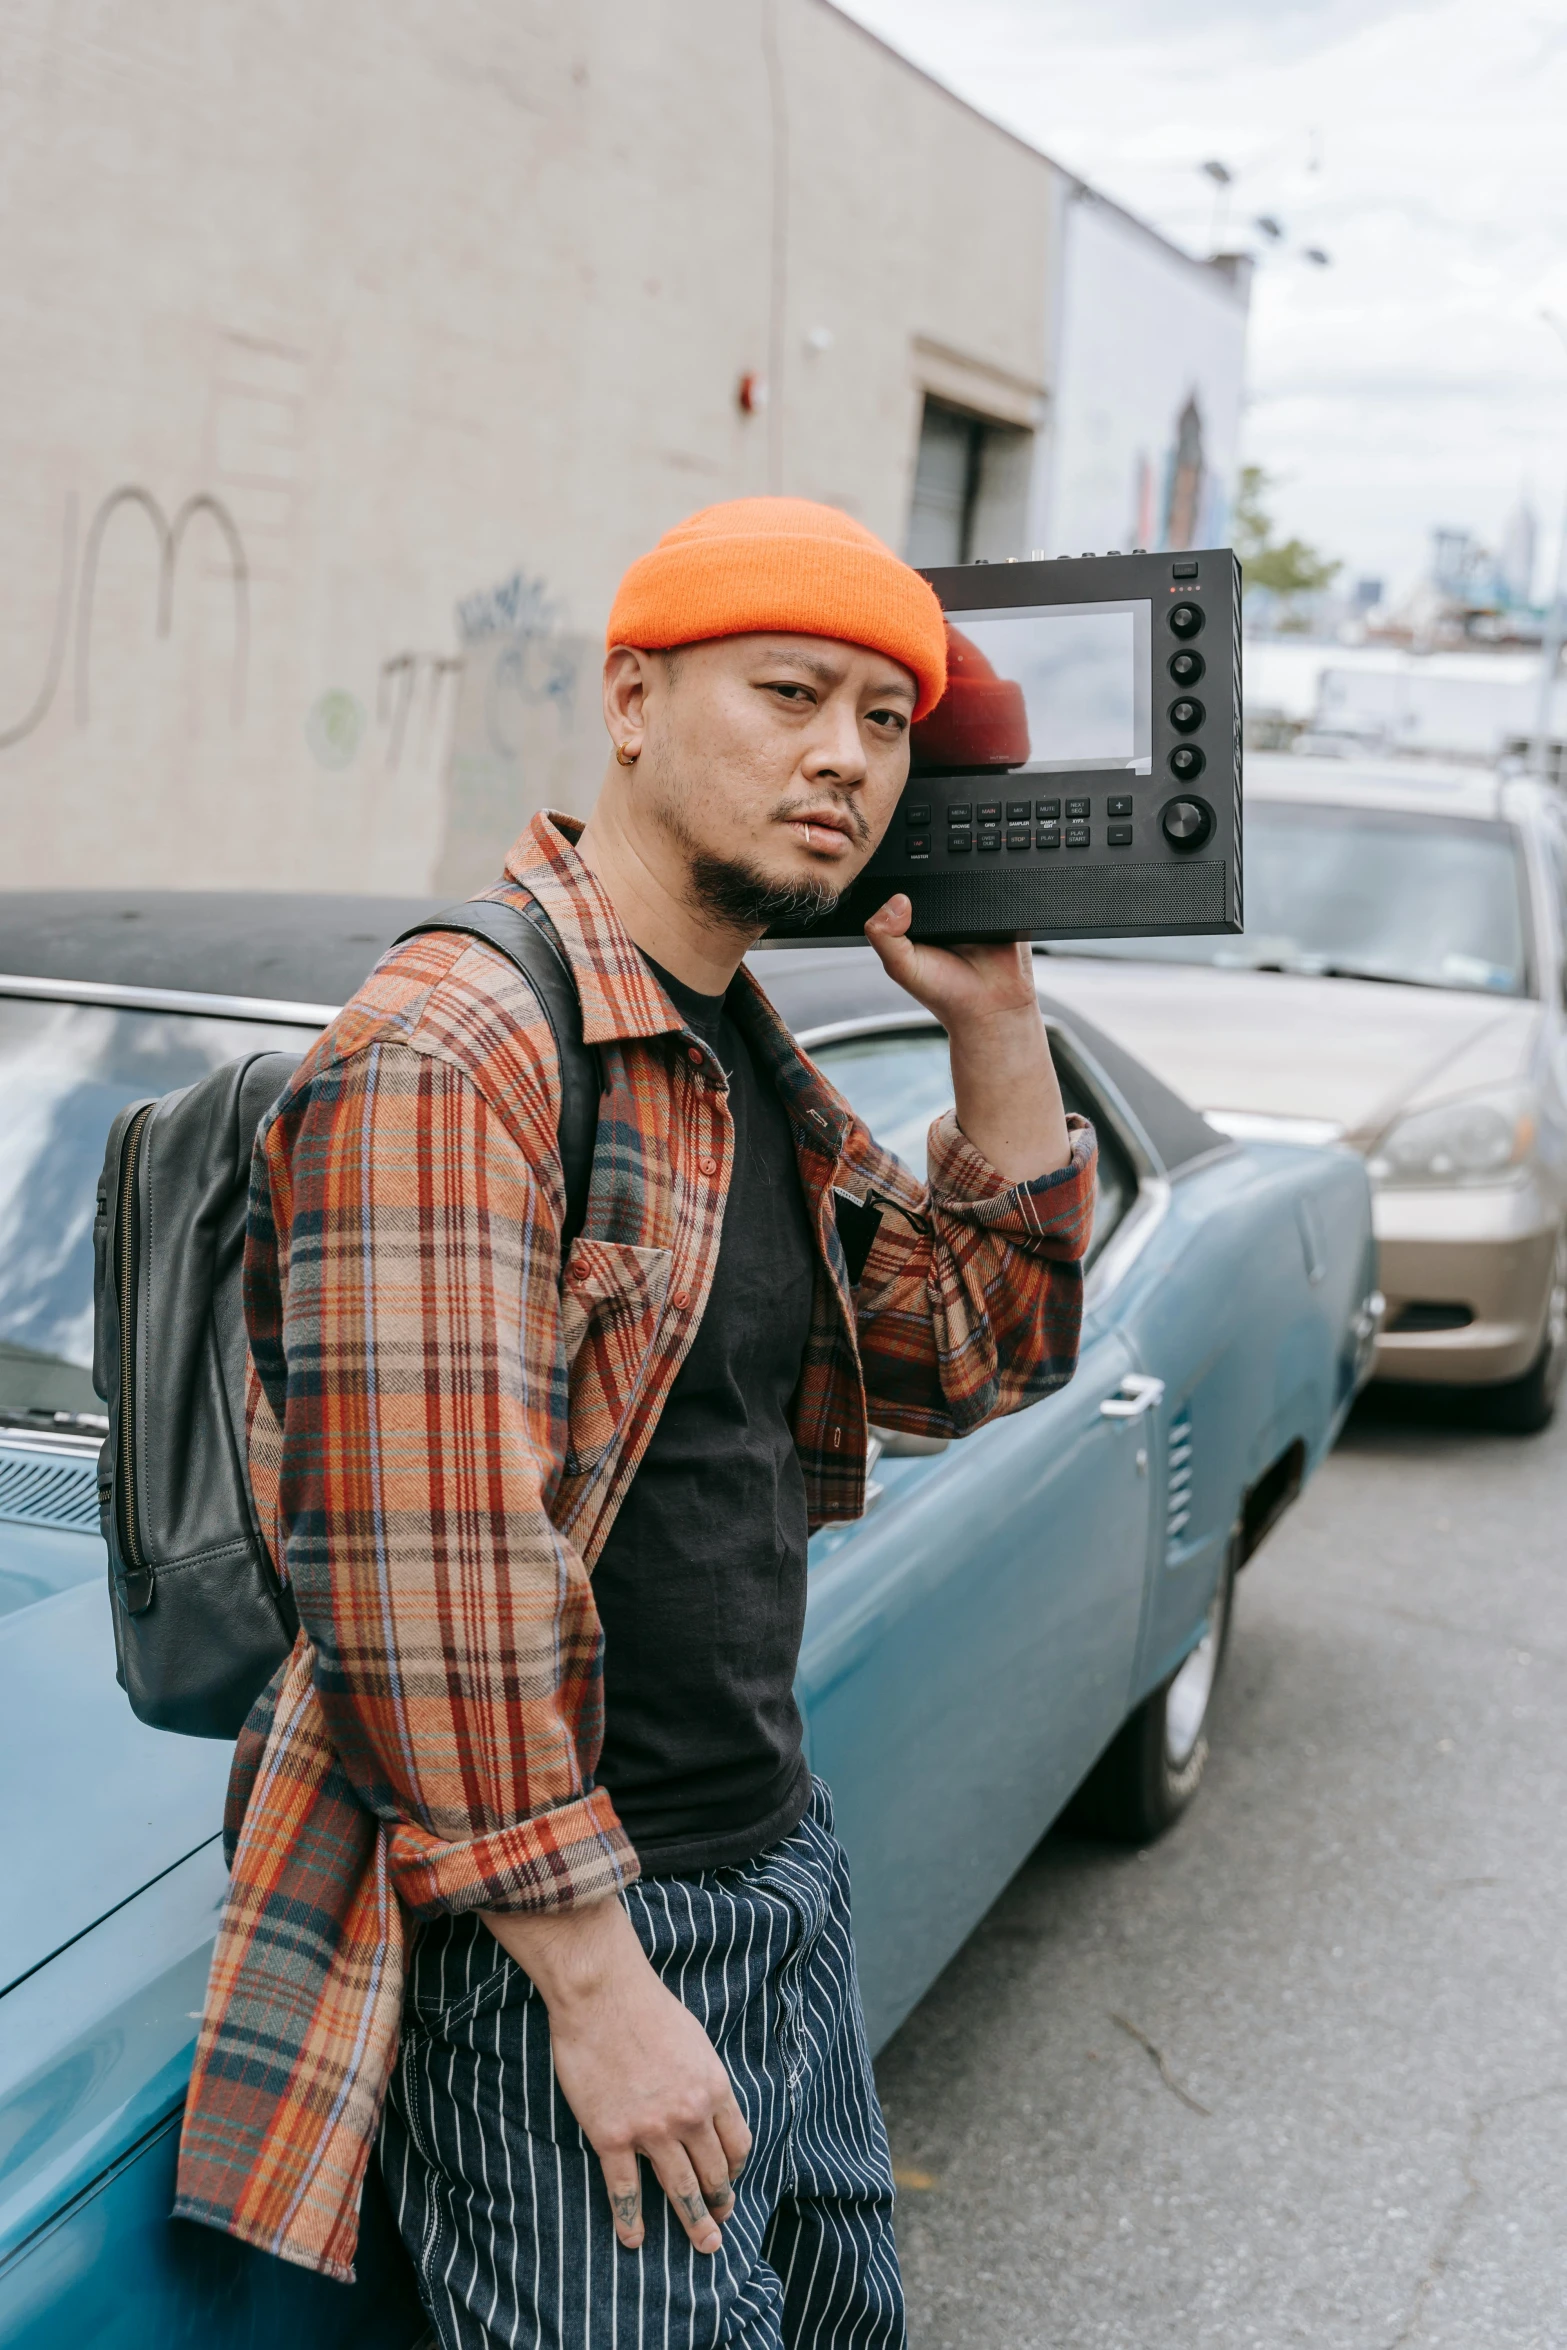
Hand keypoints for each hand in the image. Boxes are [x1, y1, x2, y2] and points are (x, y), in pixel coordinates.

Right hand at [480, 1897, 750, 2254]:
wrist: (602, 1995)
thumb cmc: (647, 2007)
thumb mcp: (695, 2039)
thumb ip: (703, 2079)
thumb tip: (708, 2104)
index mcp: (714, 2088)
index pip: (738, 2144)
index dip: (736, 2169)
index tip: (730, 2181)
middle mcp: (689, 2115)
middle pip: (713, 2173)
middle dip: (720, 2204)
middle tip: (720, 2228)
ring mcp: (651, 2130)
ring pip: (679, 2189)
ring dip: (693, 2222)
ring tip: (702, 2244)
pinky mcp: (612, 2136)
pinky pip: (626, 2189)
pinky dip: (632, 2218)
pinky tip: (635, 2237)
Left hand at [863, 894, 1071, 1182]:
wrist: (991, 1010)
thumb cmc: (946, 993)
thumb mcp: (901, 967)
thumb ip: (884, 937)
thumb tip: (895, 902)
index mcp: (915, 920)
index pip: (902, 888)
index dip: (899, 883)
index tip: (900, 887)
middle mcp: (943, 911)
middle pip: (934, 878)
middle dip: (933, 879)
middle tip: (936, 905)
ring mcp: (973, 908)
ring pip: (966, 878)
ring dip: (965, 880)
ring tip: (960, 913)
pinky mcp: (1001, 907)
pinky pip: (997, 886)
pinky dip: (993, 887)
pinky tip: (984, 903)